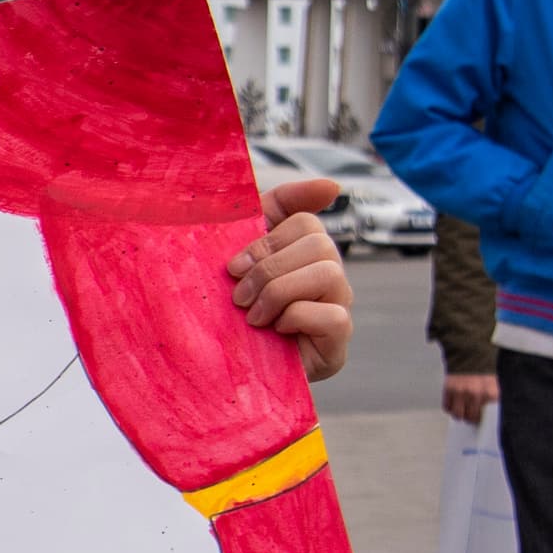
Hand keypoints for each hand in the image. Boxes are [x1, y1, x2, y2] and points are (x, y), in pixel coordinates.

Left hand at [234, 180, 353, 379]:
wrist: (215, 367)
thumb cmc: (223, 305)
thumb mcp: (237, 250)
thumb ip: (276, 207)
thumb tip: (333, 186)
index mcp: (303, 250)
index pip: (305, 221)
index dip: (267, 240)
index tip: (234, 265)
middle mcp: (327, 274)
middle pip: (319, 243)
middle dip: (268, 269)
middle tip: (238, 297)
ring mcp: (337, 306)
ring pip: (329, 272)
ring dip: (278, 294)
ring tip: (252, 316)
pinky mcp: (338, 342)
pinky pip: (333, 315)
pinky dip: (297, 319)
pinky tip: (277, 330)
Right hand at [443, 371, 497, 424]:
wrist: (470, 356)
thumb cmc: (482, 372)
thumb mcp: (493, 386)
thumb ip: (490, 400)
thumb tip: (483, 415)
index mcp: (490, 394)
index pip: (486, 416)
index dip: (481, 419)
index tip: (479, 420)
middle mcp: (476, 394)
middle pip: (470, 417)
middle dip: (469, 418)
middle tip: (469, 417)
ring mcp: (461, 393)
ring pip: (457, 414)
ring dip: (459, 415)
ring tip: (460, 411)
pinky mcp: (449, 390)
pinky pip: (447, 407)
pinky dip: (449, 408)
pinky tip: (453, 403)